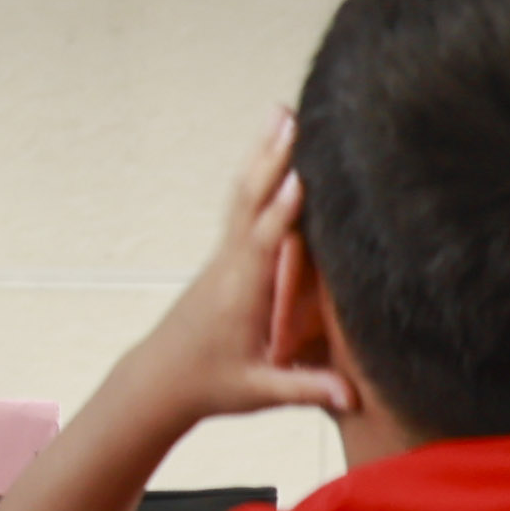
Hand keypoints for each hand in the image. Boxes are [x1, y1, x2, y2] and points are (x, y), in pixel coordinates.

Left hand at [107, 113, 348, 439]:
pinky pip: (241, 208)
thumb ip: (303, 390)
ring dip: (261, 155)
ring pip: (242, 197)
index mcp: (238, 293)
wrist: (159, 380)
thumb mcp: (257, 392)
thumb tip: (351, 396)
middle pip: (248, 202)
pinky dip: (257, 177)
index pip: (262, 244)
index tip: (300, 175)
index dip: (282, 211)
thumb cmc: (208, 385)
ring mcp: (223, 258)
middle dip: (269, 159)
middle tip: (287, 115)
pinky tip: (270, 155)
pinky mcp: (224, 259)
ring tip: (279, 115)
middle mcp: (228, 265)